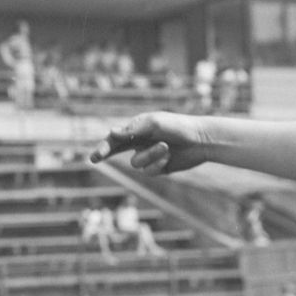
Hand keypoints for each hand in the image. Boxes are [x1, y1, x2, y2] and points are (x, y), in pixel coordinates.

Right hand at [89, 111, 208, 174]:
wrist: (201, 140)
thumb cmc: (177, 126)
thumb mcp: (154, 124)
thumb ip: (133, 129)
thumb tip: (111, 132)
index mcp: (136, 128)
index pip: (114, 138)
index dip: (103, 147)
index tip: (94, 156)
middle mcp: (139, 142)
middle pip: (116, 150)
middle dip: (105, 153)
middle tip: (94, 158)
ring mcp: (148, 155)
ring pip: (136, 163)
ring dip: (150, 156)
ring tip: (166, 147)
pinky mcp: (158, 168)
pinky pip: (149, 171)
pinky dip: (158, 164)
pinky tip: (169, 157)